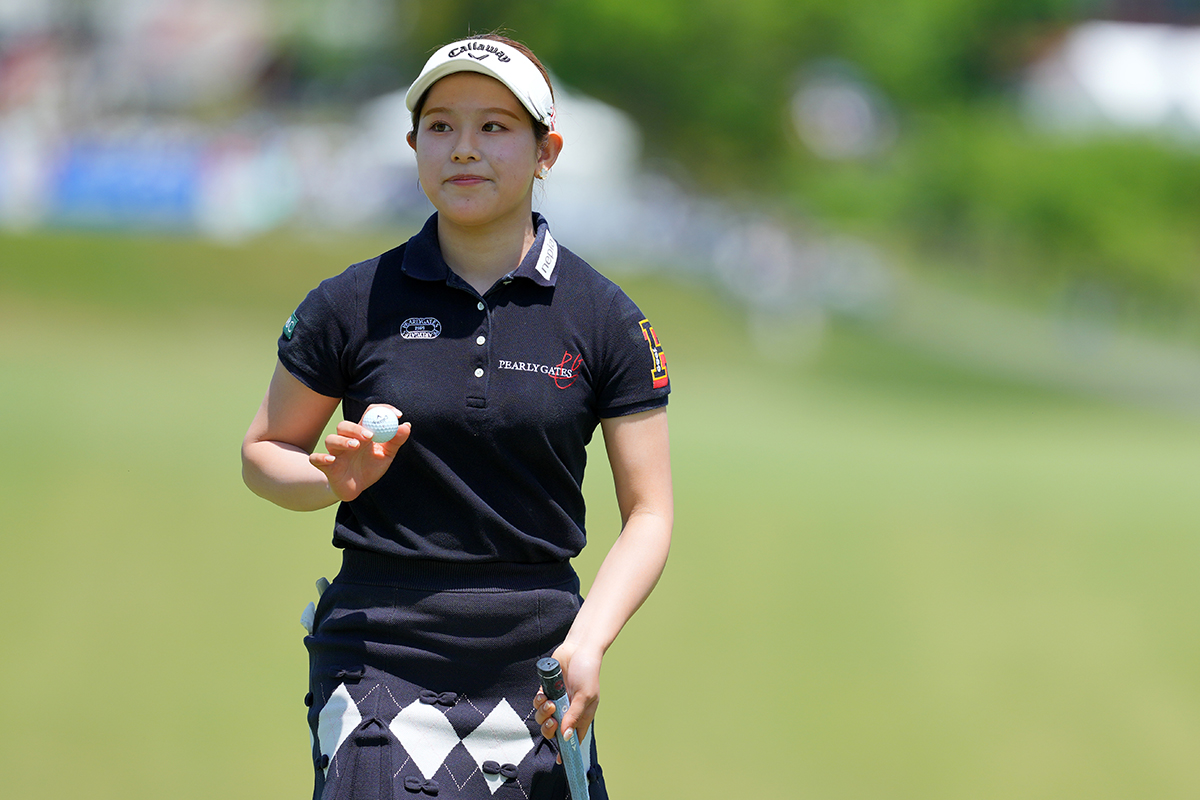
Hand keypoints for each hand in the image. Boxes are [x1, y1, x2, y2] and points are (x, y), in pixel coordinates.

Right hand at [309, 405, 409, 501]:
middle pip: (345, 425)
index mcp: (363, 433)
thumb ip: (396, 441)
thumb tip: (406, 426)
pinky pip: (316, 458)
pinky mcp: (325, 466)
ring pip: (331, 439)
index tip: (397, 414)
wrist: (355, 489)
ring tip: (355, 446)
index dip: (383, 410)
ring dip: (342, 441)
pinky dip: (322, 457)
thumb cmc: (370, 467)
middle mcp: (347, 439)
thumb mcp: (386, 455)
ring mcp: (335, 452)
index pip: (369, 414)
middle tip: (370, 435)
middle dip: (357, 428)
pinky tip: (332, 459)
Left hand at [532, 643, 601, 762]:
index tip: (559, 760)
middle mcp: (568, 711)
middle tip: (552, 721)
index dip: (566, 750)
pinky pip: (537, 703)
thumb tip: (565, 736)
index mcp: (581, 716)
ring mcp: (557, 701)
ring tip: (549, 703)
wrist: (578, 648)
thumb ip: (574, 716)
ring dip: (543, 713)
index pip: (573, 739)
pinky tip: (544, 695)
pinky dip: (538, 702)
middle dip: (549, 729)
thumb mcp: (585, 696)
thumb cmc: (588, 672)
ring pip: (543, 718)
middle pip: (554, 731)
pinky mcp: (547, 690)